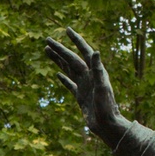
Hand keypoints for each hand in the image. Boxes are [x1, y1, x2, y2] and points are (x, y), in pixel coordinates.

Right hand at [45, 28, 124, 143]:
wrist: (107, 125)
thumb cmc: (106, 107)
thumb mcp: (102, 87)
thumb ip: (98, 70)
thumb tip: (95, 51)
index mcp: (94, 72)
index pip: (83, 52)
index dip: (76, 40)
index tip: (67, 30)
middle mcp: (89, 76)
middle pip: (71, 59)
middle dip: (60, 49)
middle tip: (47, 39)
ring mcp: (84, 86)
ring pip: (68, 69)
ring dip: (58, 60)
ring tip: (47, 51)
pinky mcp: (81, 96)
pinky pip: (70, 84)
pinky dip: (63, 78)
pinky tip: (57, 74)